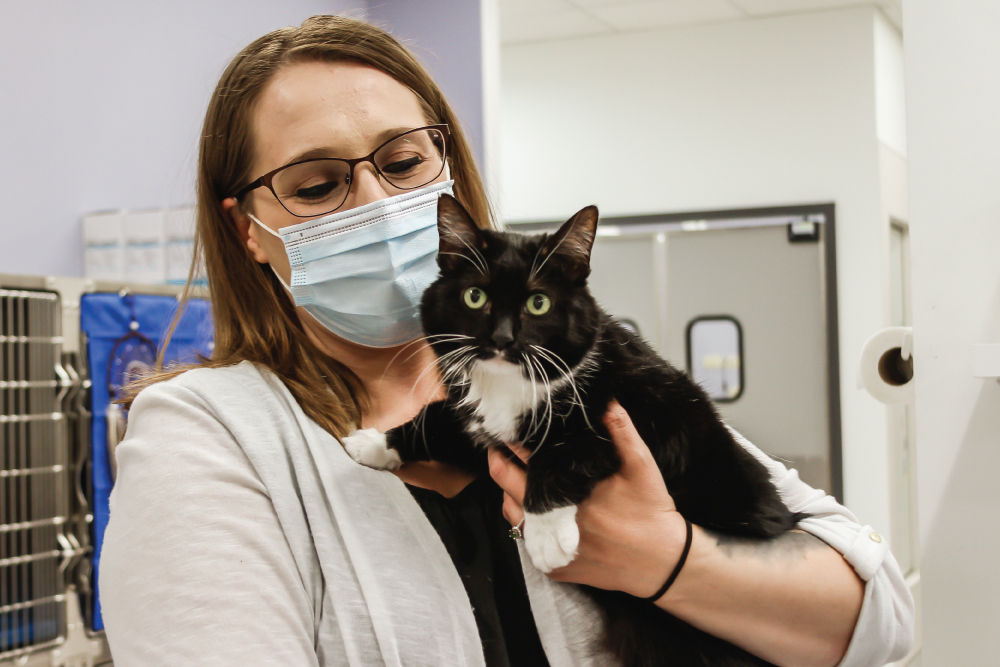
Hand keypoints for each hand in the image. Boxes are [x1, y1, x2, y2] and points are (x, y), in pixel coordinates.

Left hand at [487, 401, 688, 597]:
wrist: (662, 562)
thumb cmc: (651, 510)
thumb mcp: (641, 464)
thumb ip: (621, 430)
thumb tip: (606, 400)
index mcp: (568, 490)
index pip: (525, 458)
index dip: (512, 441)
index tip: (507, 428)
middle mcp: (553, 519)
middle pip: (506, 483)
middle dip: (498, 461)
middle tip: (497, 446)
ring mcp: (550, 546)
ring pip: (510, 513)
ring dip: (508, 492)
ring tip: (514, 475)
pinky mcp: (554, 567)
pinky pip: (525, 541)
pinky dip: (524, 523)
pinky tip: (532, 509)